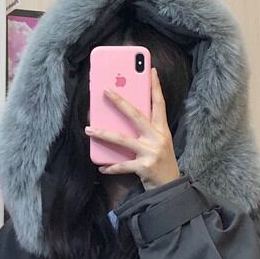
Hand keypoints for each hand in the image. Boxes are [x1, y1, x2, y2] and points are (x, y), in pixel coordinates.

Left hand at [84, 67, 181, 190]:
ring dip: (103, 133)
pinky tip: (101, 167)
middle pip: (136, 115)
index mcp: (162, 130)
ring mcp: (150, 152)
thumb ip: (146, 132)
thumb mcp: (159, 144)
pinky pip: (122, 165)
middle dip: (120, 101)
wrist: (171, 188)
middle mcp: (157, 138)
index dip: (156, 87)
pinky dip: (111, 167)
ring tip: (88, 129)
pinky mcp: (144, 167)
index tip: (152, 70)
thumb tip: (123, 120)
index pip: (159, 104)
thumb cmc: (161, 164)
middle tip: (105, 90)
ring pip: (122, 139)